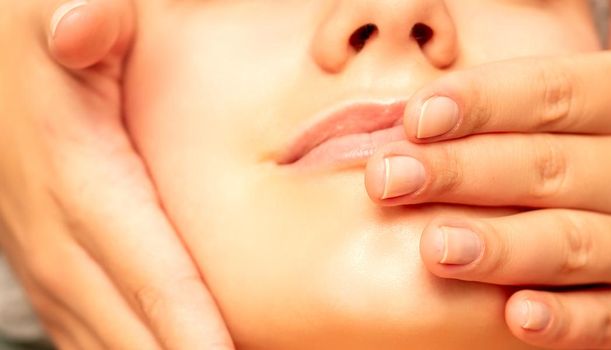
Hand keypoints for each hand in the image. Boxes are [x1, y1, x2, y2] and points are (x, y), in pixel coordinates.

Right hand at [0, 1, 231, 347]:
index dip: (188, 324)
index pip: (148, 268)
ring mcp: (46, 265)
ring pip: (102, 345)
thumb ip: (83, 21)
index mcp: (76, 180)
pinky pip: (84, 338)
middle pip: (128, 328)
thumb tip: (83, 26)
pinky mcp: (49, 273)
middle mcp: (56, 237)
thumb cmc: (41, 48)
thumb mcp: (57, 15)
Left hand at [365, 1, 610, 347]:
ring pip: (576, 247)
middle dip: (465, 175)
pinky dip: (567, 322)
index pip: (558, 96)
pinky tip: (516, 316)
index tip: (418, 113)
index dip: (486, 103)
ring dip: (504, 250)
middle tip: (389, 177)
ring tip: (435, 245)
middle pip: (553, 171)